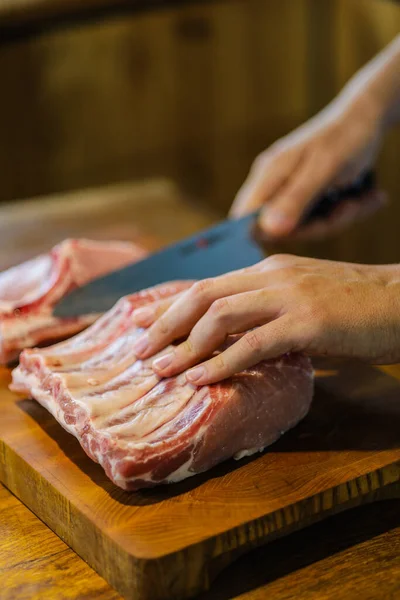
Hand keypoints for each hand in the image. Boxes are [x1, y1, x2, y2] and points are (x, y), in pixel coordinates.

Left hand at [132, 255, 399, 384]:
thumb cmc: (356, 306)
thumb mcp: (304, 300)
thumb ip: (269, 312)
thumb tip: (236, 340)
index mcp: (267, 270)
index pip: (206, 285)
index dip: (168, 304)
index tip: (139, 321)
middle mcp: (270, 276)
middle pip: (201, 296)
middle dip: (163, 324)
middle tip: (138, 350)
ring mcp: (288, 296)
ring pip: (219, 316)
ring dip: (184, 346)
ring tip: (161, 370)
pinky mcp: (306, 322)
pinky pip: (252, 343)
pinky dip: (221, 363)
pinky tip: (201, 380)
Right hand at [230, 98, 385, 239]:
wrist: (368, 116)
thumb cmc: (346, 137)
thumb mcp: (324, 169)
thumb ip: (296, 198)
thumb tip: (267, 230)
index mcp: (269, 174)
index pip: (245, 218)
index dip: (265, 235)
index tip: (301, 233)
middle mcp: (274, 184)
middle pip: (282, 229)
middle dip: (321, 225)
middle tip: (351, 207)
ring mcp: (290, 191)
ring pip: (307, 226)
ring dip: (340, 218)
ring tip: (366, 198)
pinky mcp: (307, 195)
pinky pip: (320, 218)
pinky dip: (345, 212)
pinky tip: (368, 197)